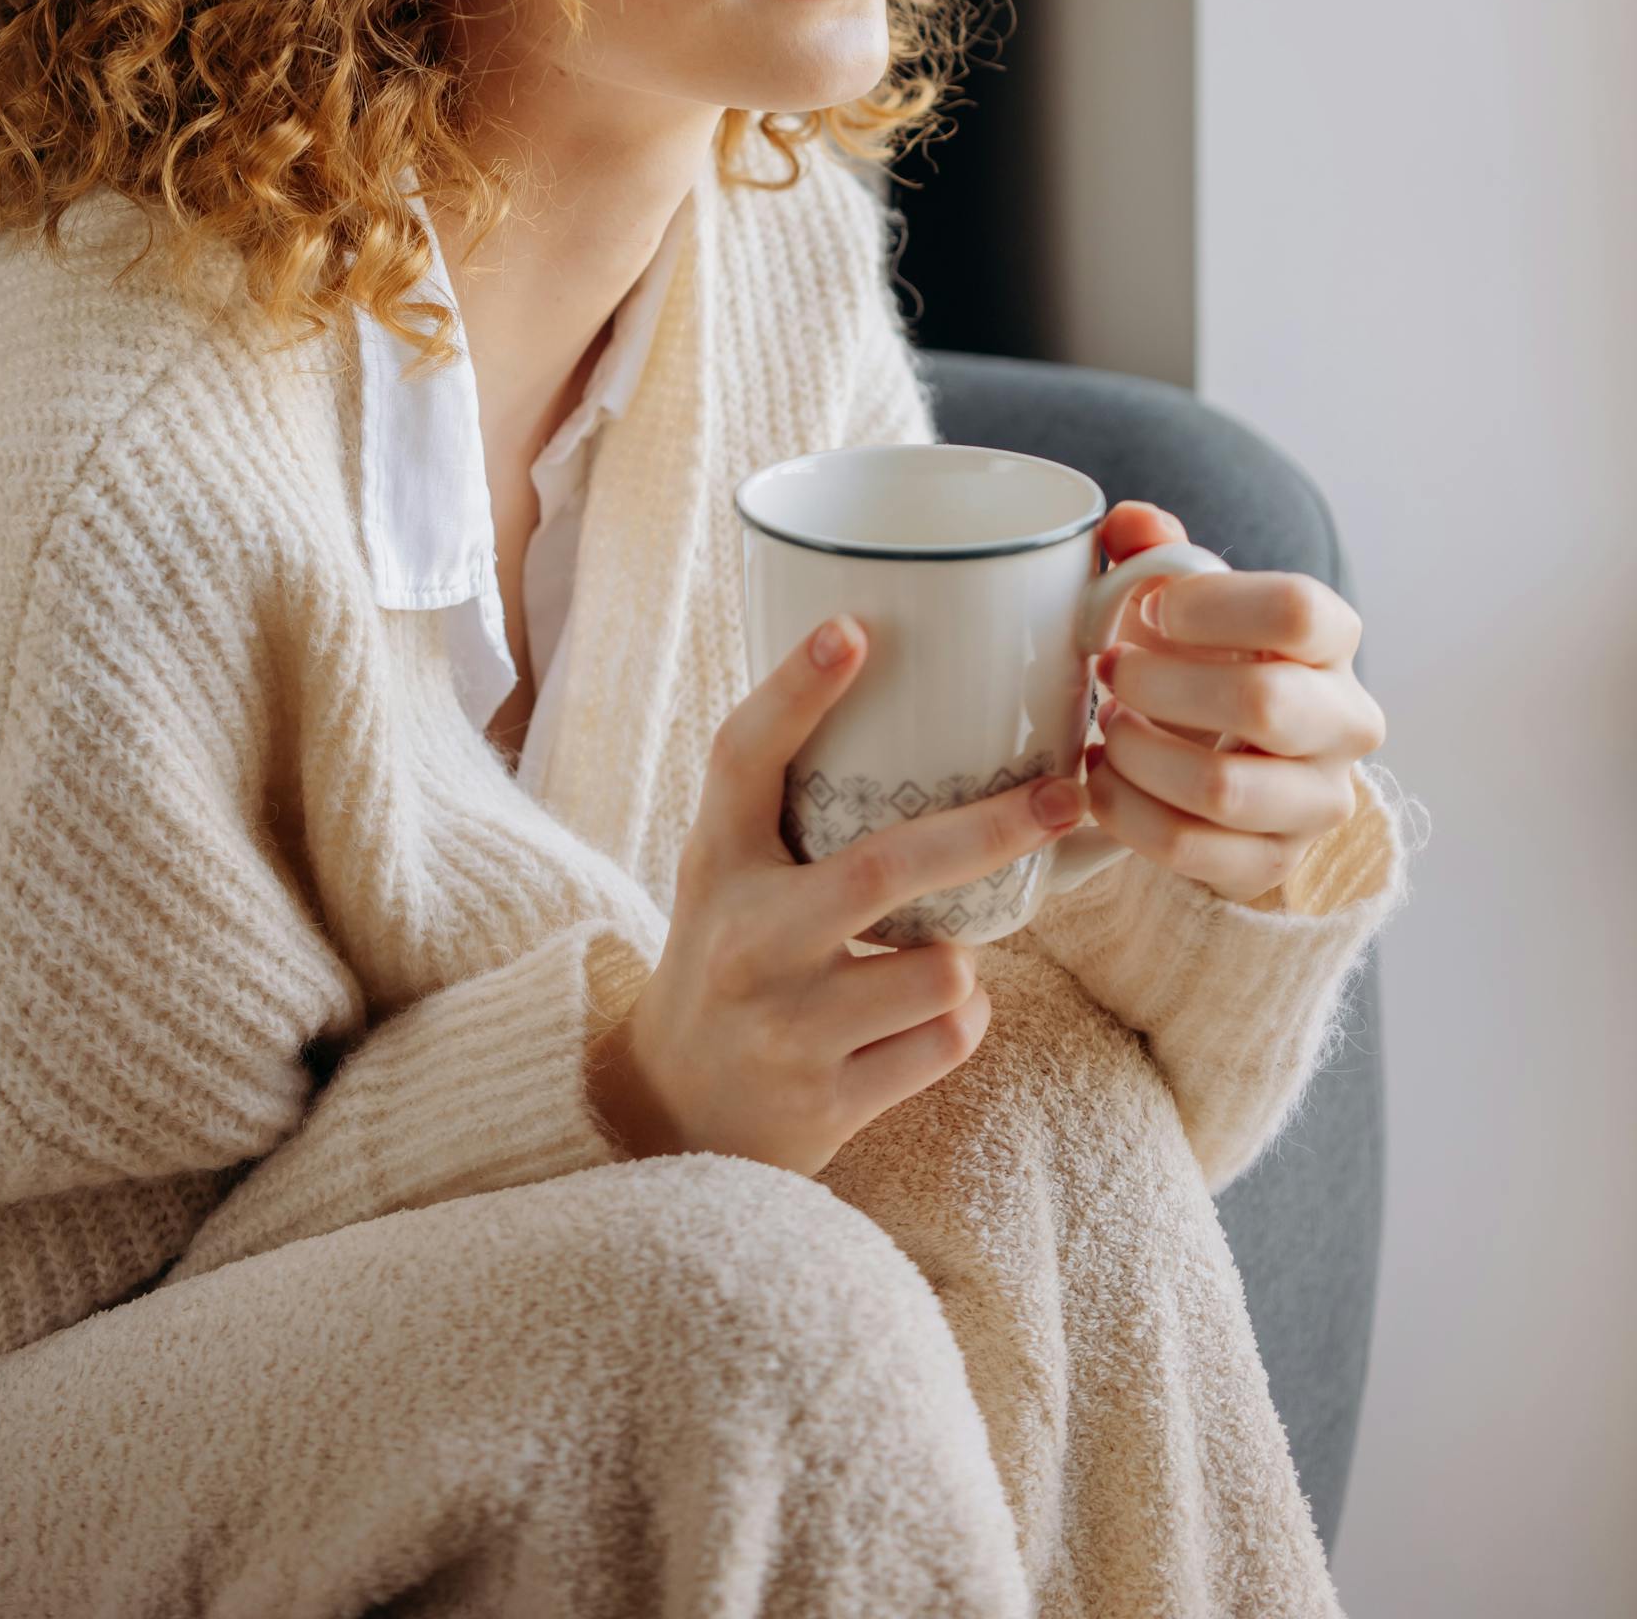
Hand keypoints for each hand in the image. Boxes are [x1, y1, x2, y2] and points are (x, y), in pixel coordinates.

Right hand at [585, 612, 1090, 1173]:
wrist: (673, 1111)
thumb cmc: (732, 955)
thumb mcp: (732, 869)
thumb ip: (792, 803)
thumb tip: (908, 692)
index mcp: (715, 860)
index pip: (743, 757)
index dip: (795, 690)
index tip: (852, 628)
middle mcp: (744, 938)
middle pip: (886, 869)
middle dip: (991, 829)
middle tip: (1065, 795)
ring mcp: (785, 1025)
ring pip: (943, 968)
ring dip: (962, 958)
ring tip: (920, 960)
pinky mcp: (826, 1100)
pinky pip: (949, 1038)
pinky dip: (958, 1021)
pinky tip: (915, 1019)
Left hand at [1084, 502, 1388, 903]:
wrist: (1228, 763)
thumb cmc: (1203, 662)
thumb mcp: (1185, 603)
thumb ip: (1157, 552)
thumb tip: (1131, 525)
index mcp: (1334, 643)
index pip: (1299, 610)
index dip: (1211, 604)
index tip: (1150, 606)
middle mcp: (1347, 724)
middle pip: (1263, 702)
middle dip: (1158, 684)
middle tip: (1109, 672)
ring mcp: (1318, 802)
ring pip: (1222, 789)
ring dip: (1137, 753)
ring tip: (1106, 727)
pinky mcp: (1274, 863)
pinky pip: (1188, 848)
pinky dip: (1124, 810)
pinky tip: (1101, 779)